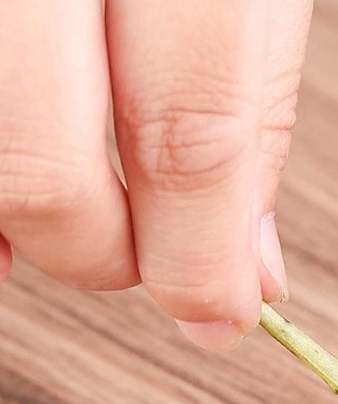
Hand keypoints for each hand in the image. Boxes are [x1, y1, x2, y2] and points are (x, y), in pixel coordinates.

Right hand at [0, 0, 319, 349]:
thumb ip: (247, 91)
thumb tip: (241, 259)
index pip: (191, 124)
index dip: (198, 254)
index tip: (215, 312)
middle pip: (41, 160)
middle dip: (99, 249)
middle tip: (138, 257)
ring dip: (16, 213)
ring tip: (72, 199)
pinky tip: (3, 155)